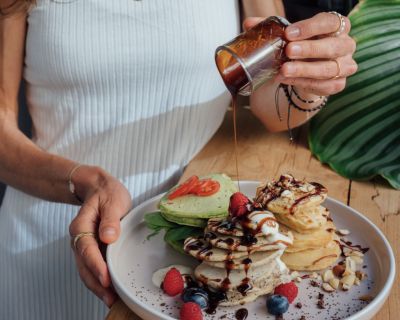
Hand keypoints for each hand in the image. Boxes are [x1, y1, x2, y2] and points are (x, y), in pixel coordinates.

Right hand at [69, 166, 131, 306]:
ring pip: (86, 270)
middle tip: (111, 298)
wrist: (99, 188)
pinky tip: (110, 288)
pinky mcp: (92, 249)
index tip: (106, 279)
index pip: (87, 249)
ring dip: (97, 286)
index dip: (96, 266)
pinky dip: (100, 279)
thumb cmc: (107, 193)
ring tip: (112, 299)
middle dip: (96, 284)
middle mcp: (79, 239)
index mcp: (81, 226)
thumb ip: (110, 219)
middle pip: (83, 266)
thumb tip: (108, 237)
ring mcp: (84, 246)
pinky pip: (92, 267)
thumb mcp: (112, 200)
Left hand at [244, 12, 357, 96]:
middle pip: (333, 46)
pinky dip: (303, 83)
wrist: (308, 71)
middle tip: (288, 51)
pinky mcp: (338, 84)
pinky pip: (323, 85)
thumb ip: (272, 28)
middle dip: (309, 49)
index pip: (329, 22)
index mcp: (337, 26)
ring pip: (328, 69)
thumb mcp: (289, 35)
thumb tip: (248, 23)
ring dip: (305, 70)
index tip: (289, 33)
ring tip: (284, 70)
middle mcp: (346, 45)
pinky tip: (287, 80)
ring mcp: (345, 66)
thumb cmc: (302, 47)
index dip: (310, 27)